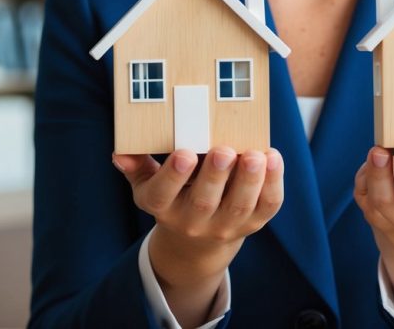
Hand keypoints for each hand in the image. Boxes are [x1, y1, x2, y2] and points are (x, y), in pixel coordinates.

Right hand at [112, 147, 283, 274]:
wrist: (197, 243)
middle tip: (224, 150)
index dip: (174, 176)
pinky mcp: (253, 223)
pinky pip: (266, 206)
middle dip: (216, 175)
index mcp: (164, 207)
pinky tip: (273, 157)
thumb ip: (137, 168)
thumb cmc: (173, 197)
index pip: (164, 195)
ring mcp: (226, 225)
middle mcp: (194, 221)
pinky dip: (273, 184)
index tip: (185, 153)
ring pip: (239, 206)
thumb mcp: (149, 187)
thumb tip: (119, 154)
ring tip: (256, 155)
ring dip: (249, 180)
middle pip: (204, 201)